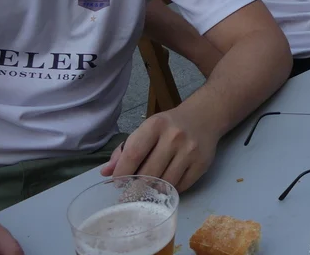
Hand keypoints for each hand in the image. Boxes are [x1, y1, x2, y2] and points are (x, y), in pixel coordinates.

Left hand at [100, 107, 218, 191]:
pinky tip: (166, 184)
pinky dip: (170, 190)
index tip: (118, 182)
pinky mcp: (202, 164)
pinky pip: (180, 187)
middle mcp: (174, 136)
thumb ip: (125, 150)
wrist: (204, 116)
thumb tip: (105, 172)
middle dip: (136, 187)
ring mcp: (190, 151)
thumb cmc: (169, 125)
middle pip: (148, 173)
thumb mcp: (147, 129)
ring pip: (164, 183)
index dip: (122, 172)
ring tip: (148, 188)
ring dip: (153, 190)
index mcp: (156, 125)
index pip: (134, 153)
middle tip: (131, 192)